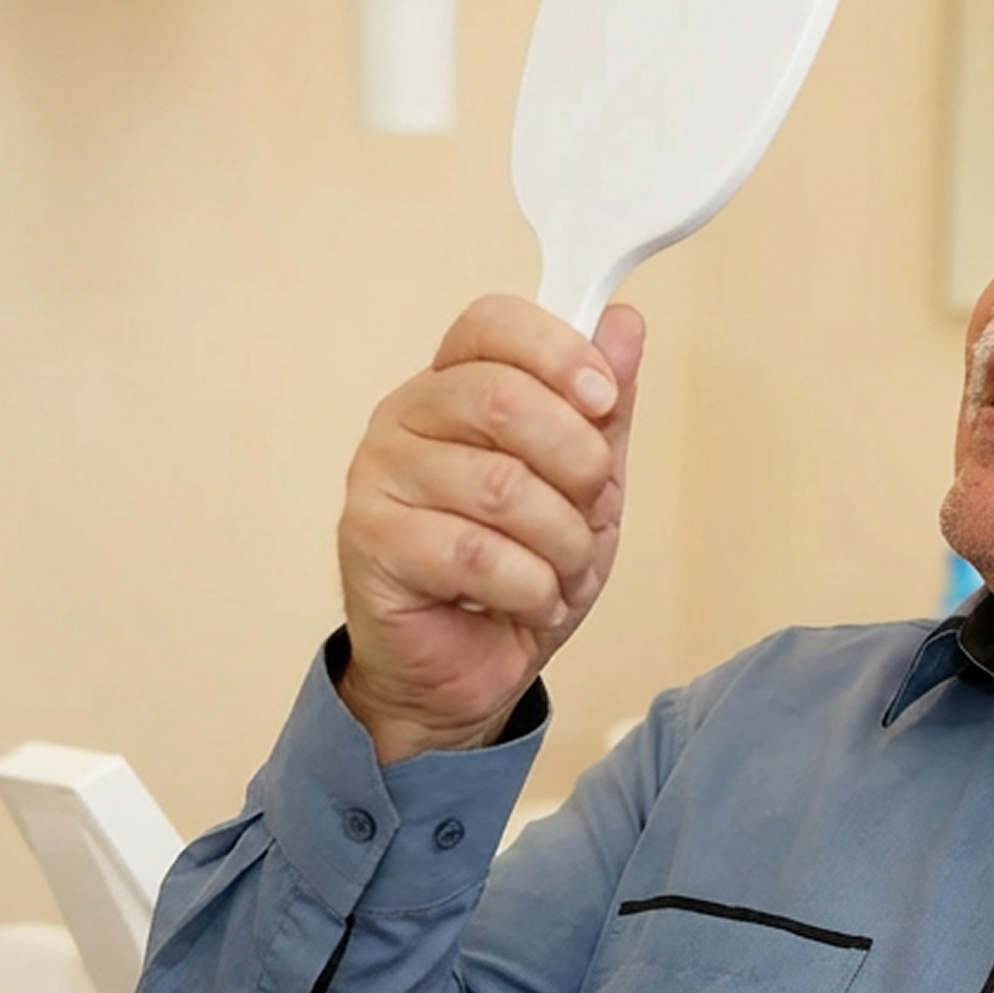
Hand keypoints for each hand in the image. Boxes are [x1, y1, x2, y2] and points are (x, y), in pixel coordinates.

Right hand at [334, 297, 643, 761]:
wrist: (473, 669)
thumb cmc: (520, 570)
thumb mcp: (586, 485)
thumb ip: (602, 407)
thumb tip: (623, 324)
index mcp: (454, 385)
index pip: (493, 323)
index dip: (560, 353)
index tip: (605, 400)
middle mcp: (406, 418)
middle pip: (501, 398)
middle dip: (576, 462)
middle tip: (588, 508)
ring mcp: (380, 478)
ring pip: (499, 486)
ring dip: (561, 542)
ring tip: (560, 571)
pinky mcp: (371, 543)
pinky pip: (475, 554)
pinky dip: (530, 588)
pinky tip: (530, 600)